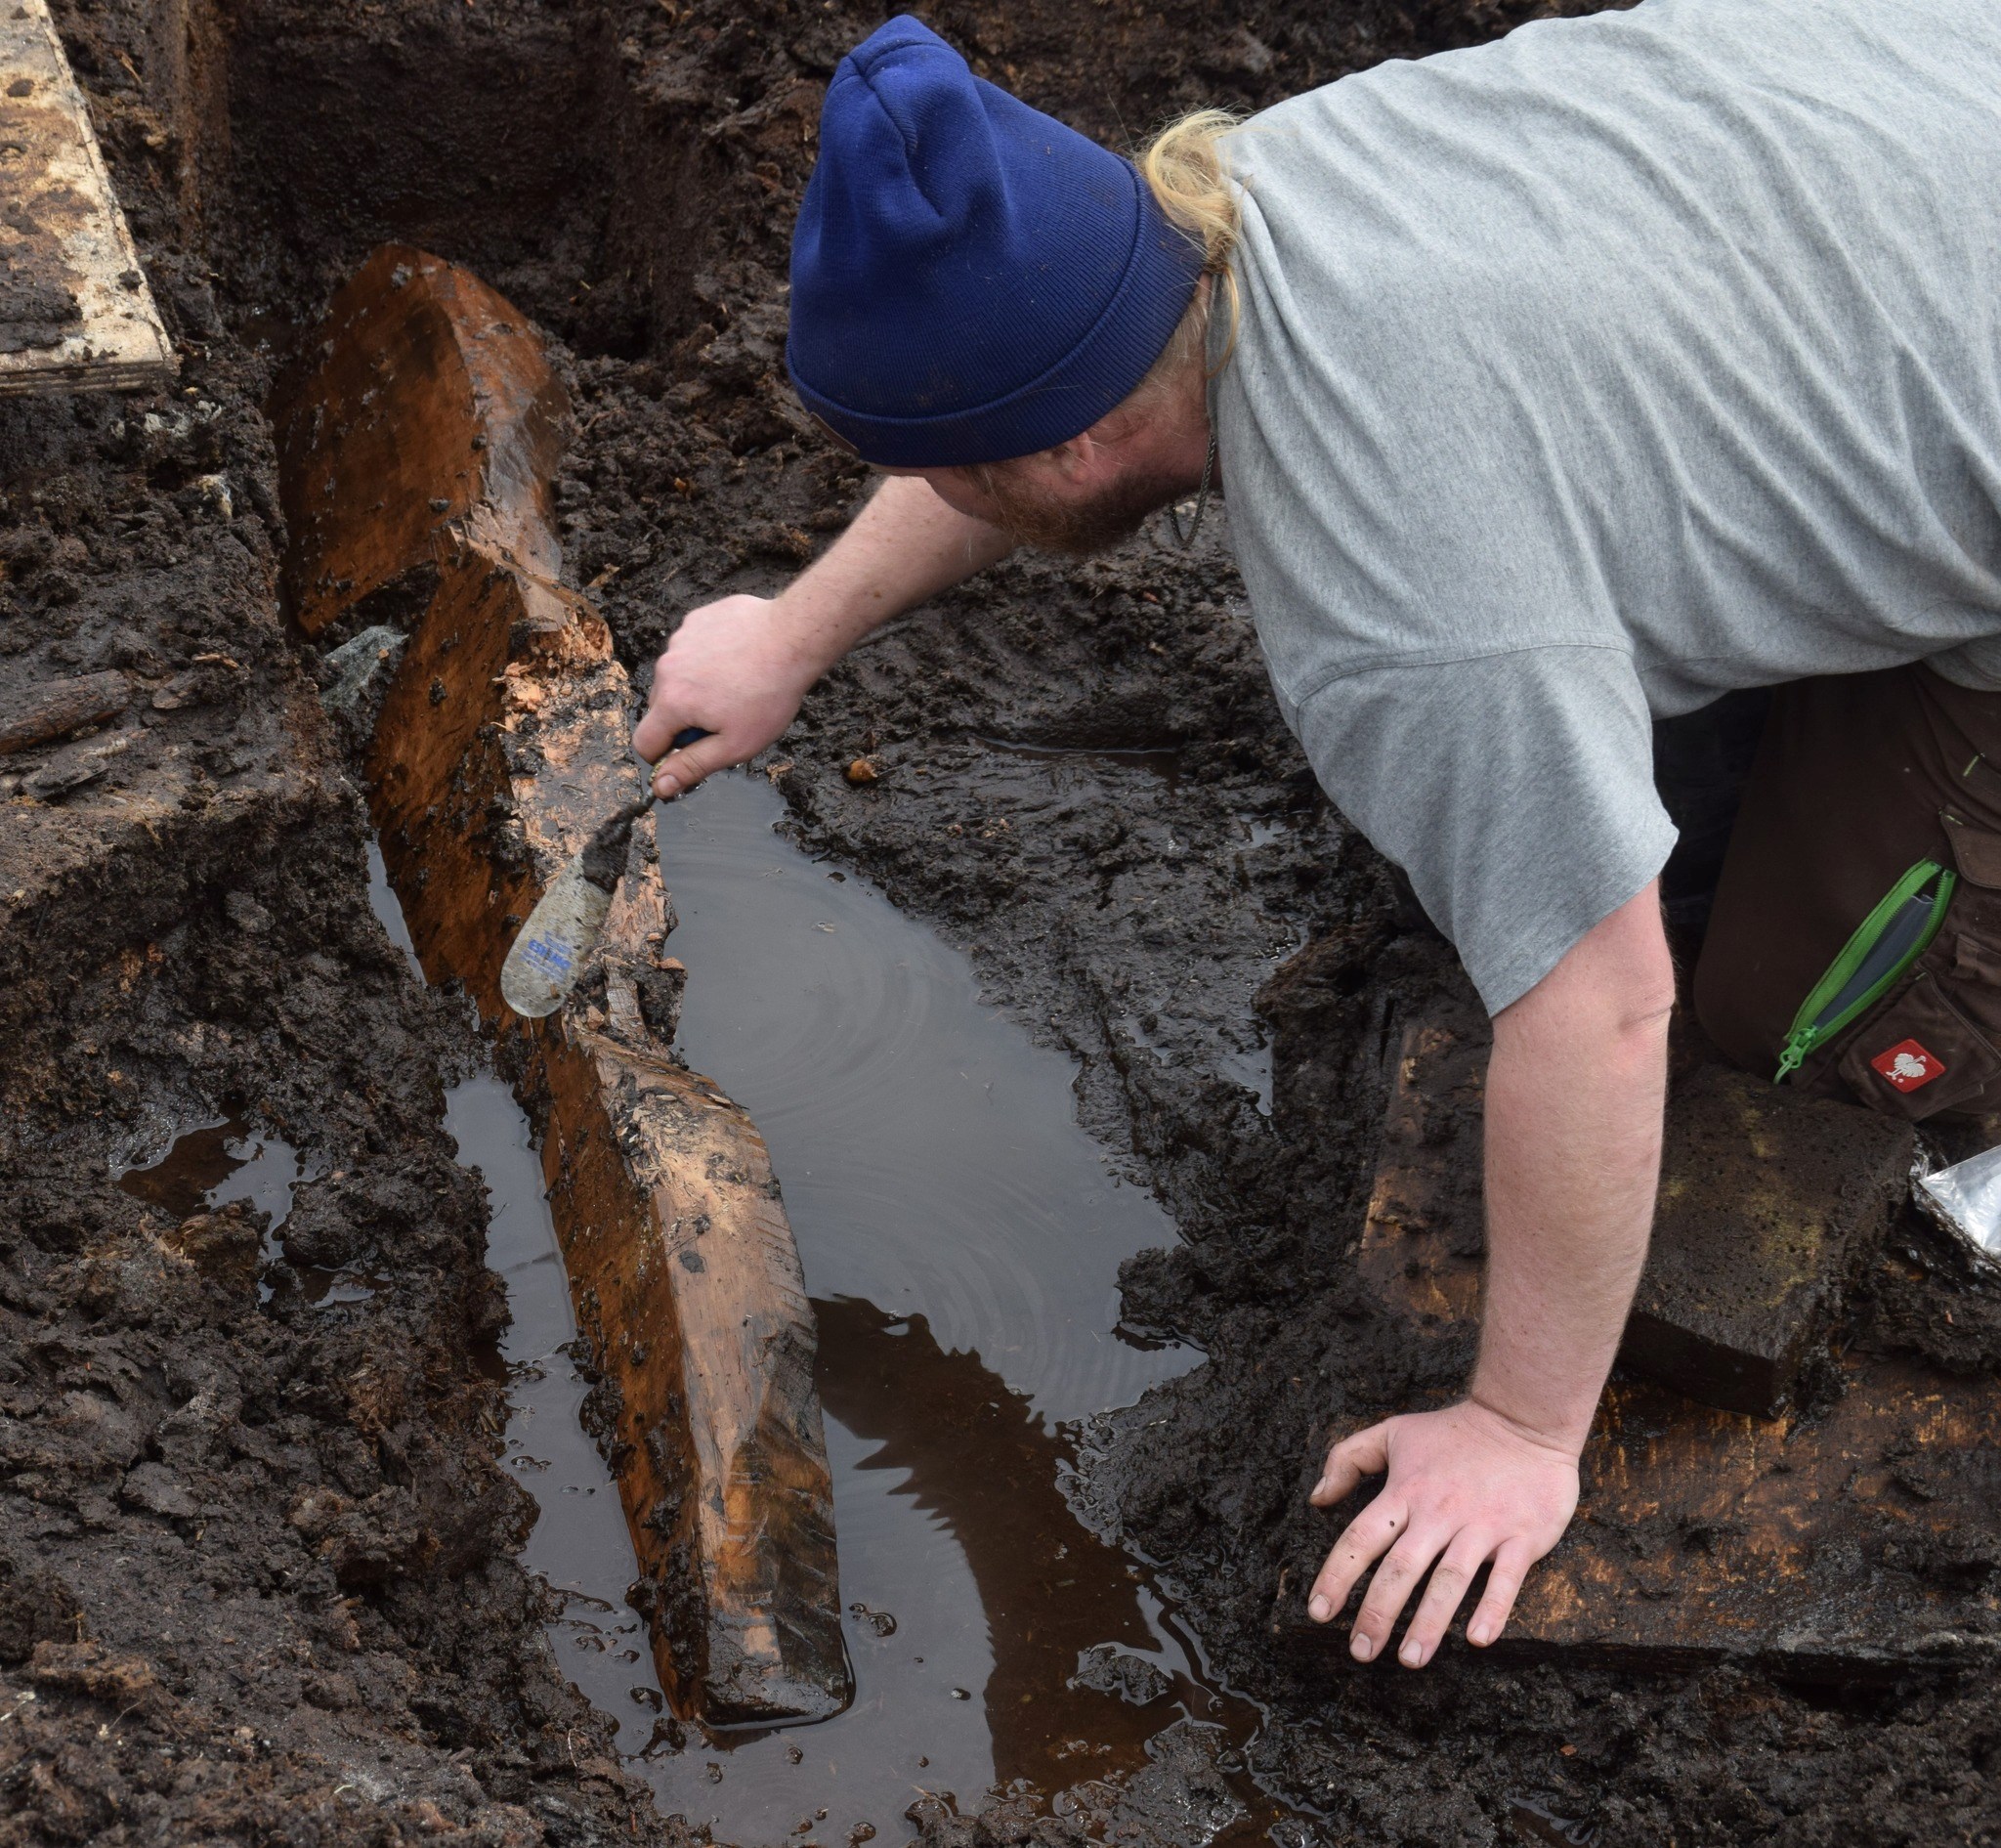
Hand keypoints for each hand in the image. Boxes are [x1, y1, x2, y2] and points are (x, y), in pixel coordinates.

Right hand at [632, 593, 820, 796]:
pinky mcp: (696, 622)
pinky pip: (691, 650)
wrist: (793, 638)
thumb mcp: (734, 745)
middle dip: (684, 720)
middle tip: (725, 719)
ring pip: (675, 678)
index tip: (693, 751)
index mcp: (671, 702)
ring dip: (695, 688)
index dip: (666, 756)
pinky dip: (707, 659)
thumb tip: (660, 787)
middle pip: (660, 709)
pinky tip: (737, 661)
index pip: (644, 742)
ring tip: (735, 687)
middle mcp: (666, 668)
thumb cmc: (769, 695)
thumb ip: (692, 767)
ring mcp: (680, 640)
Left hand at [1305, 1399, 1578, 1667]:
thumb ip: (1348, 1459)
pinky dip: (1493, 1609)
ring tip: (1410, 1659)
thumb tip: (1317, 1497)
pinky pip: (1506, 1579)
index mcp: (1405, 1491)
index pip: (1361, 1538)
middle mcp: (1439, 1512)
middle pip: (1401, 1568)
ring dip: (1429, 1622)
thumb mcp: (1393, 1432)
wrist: (1524, 1418)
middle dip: (1378, 1612)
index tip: (1319, 1613)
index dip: (1337, 1575)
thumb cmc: (1454, 1432)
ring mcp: (1482, 1525)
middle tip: (1360, 1653)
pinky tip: (1477, 1639)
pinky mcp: (1522, 1536)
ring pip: (1450, 1579)